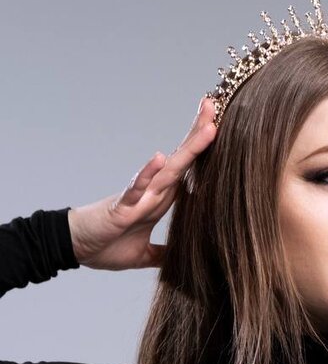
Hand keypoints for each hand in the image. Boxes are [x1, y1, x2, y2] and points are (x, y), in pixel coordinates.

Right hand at [67, 96, 216, 270]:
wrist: (75, 249)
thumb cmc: (106, 246)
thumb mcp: (143, 255)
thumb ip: (163, 254)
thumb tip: (184, 259)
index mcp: (160, 201)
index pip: (186, 171)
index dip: (201, 150)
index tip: (217, 126)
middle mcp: (152, 193)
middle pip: (181, 160)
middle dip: (199, 135)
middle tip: (215, 105)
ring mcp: (138, 197)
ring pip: (168, 169)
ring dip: (188, 149)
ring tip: (207, 126)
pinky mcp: (121, 207)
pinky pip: (135, 189)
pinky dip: (147, 174)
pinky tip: (159, 158)